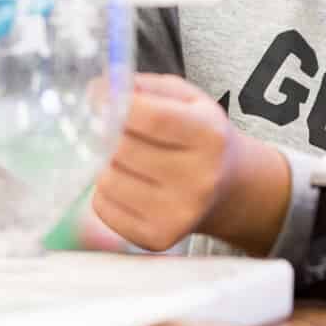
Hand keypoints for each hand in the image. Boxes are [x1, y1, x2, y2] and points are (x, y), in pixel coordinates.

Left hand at [91, 73, 291, 254]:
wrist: (227, 187)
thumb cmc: (199, 135)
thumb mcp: (188, 99)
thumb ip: (145, 87)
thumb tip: (99, 88)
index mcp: (209, 135)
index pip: (150, 118)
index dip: (113, 103)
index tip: (97, 96)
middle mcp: (199, 178)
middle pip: (122, 150)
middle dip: (106, 133)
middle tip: (107, 127)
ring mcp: (179, 214)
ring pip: (107, 180)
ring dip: (104, 163)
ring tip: (123, 158)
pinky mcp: (157, 238)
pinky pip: (103, 208)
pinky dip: (105, 192)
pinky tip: (127, 184)